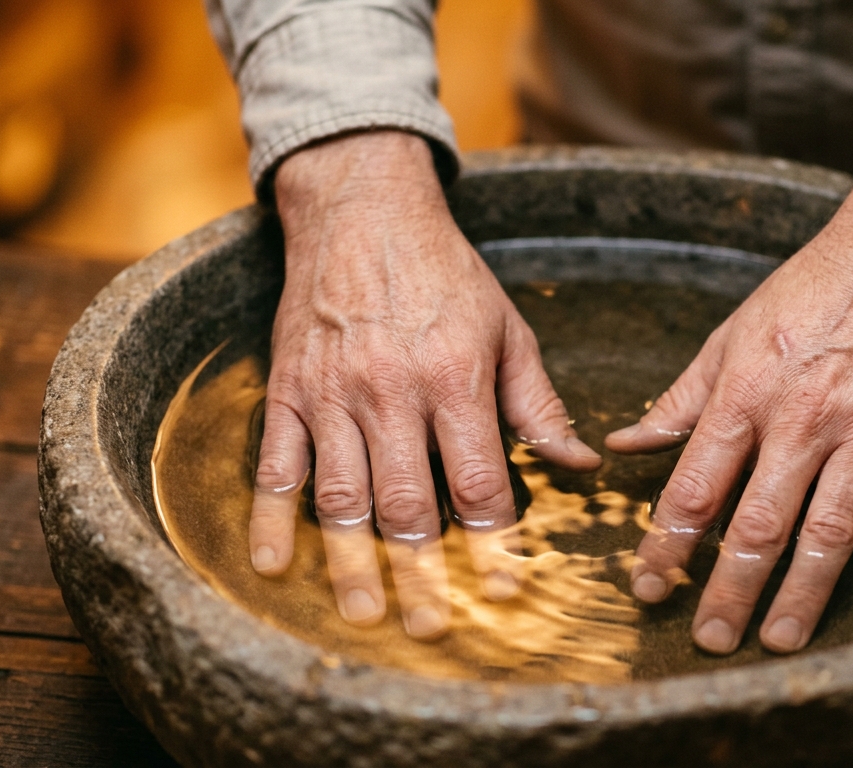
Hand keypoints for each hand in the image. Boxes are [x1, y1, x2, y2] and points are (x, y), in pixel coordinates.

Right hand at [249, 131, 600, 638]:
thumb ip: (539, 402)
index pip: (478, 481)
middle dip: (422, 573)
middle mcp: (390, 391)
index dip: (493, 544)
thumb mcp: (507, 328)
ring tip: (363, 614)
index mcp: (454, 378)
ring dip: (352, 561)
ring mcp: (332, 394)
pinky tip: (274, 566)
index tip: (504, 591)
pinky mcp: (289, 390)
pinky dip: (272, 518)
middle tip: (432, 627)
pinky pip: (277, 464)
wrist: (362, 210)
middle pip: (407, 503)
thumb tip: (580, 465)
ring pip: (341, 496)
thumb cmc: (445, 273)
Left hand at [607, 163, 852, 653]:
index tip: (648, 587)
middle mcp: (802, 422)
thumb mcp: (731, 335)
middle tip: (711, 639)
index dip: (666, 546)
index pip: (695, 489)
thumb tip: (624, 442)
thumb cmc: (810, 291)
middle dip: (729, 592)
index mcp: (746, 395)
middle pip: (757, 527)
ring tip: (779, 640)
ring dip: (802, 596)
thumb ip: (681, 399)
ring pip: (829, 534)